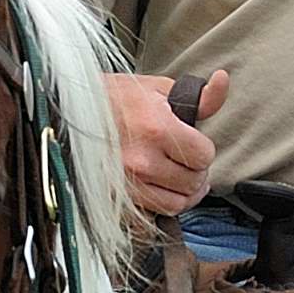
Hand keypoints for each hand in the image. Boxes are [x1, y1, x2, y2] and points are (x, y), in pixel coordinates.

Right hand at [109, 68, 226, 219]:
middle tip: (187, 161)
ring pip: (177, 203)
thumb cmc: (116, 97)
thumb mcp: (158, 89)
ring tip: (179, 176)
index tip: (194, 144)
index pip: (204, 156)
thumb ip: (198, 96)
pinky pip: (155, 212)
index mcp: (157, 128)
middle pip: (193, 182)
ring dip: (184, 192)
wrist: (71, 112)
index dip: (203, 150)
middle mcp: (142, 159)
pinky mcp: (117, 196)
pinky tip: (162, 188)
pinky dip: (165, 203)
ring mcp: (128, 181)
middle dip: (197, 171)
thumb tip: (223, 81)